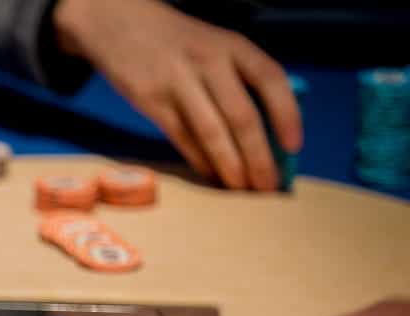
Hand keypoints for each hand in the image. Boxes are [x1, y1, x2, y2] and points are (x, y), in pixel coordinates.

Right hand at [53, 0, 301, 190]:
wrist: (122, 24)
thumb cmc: (179, 45)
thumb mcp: (216, 47)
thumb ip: (239, 80)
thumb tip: (265, 136)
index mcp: (233, 46)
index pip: (271, 80)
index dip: (287, 115)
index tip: (294, 147)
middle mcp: (209, 61)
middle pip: (241, 116)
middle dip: (258, 157)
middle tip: (266, 187)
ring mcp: (178, 81)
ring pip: (211, 132)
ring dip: (229, 166)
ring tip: (240, 190)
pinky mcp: (151, 101)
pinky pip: (181, 138)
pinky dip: (199, 161)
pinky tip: (211, 176)